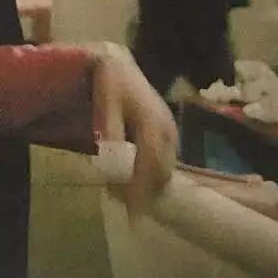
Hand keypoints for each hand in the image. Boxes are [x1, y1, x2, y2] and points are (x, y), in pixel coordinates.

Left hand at [90, 44, 176, 222]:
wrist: (120, 64)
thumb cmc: (110, 83)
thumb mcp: (105, 102)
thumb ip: (109, 129)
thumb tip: (111, 158)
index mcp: (152, 123)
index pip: (150, 165)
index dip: (142, 190)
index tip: (132, 213)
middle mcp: (167, 130)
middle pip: (161, 172)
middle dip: (143, 192)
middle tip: (122, 206)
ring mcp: (171, 132)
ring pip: (165, 170)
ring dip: (148, 185)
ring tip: (122, 193)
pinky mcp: (169, 133)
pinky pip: (165, 161)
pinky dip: (151, 174)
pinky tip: (133, 177)